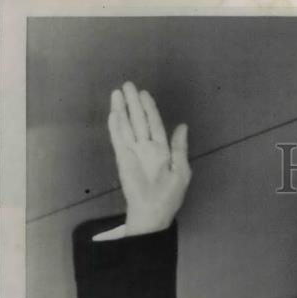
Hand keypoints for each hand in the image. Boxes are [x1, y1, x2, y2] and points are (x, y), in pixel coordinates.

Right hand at [94, 81, 190, 240]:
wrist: (153, 212)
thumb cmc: (170, 195)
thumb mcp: (182, 171)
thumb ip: (180, 148)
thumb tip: (183, 126)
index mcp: (162, 150)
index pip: (154, 124)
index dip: (150, 109)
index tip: (145, 94)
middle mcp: (146, 148)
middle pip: (139, 120)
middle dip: (133, 103)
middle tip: (128, 85)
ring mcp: (133, 152)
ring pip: (127, 126)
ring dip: (122, 109)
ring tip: (117, 93)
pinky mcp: (123, 158)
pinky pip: (118, 139)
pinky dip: (116, 126)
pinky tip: (113, 113)